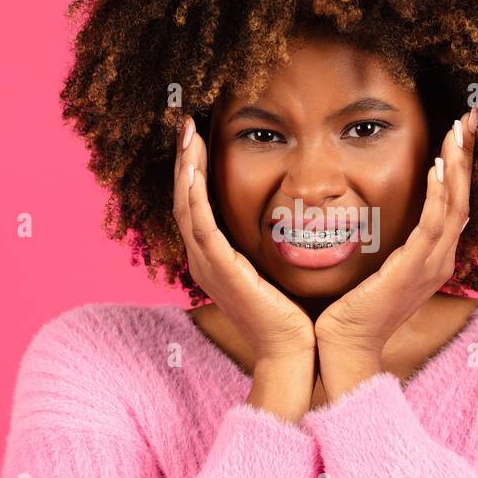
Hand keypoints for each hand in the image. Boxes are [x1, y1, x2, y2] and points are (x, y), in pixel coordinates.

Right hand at [173, 114, 315, 362]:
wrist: (293, 351)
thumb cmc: (293, 315)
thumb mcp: (276, 270)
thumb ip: (272, 245)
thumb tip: (291, 217)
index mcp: (215, 260)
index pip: (196, 207)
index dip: (194, 172)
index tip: (200, 140)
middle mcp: (203, 261)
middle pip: (184, 201)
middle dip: (185, 161)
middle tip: (187, 126)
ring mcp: (207, 265)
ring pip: (186, 206)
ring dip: (186, 167)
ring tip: (188, 134)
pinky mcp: (219, 268)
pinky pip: (199, 223)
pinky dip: (193, 192)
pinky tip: (194, 166)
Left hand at [315, 106, 477, 356]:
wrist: (347, 346)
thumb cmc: (355, 308)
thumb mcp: (380, 268)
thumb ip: (393, 244)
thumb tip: (388, 217)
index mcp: (435, 257)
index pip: (456, 201)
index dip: (461, 165)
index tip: (461, 130)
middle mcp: (441, 259)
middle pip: (464, 196)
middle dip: (468, 154)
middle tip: (472, 115)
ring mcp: (431, 265)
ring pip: (456, 204)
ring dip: (458, 164)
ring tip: (459, 129)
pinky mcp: (414, 269)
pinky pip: (434, 224)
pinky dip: (439, 193)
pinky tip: (438, 166)